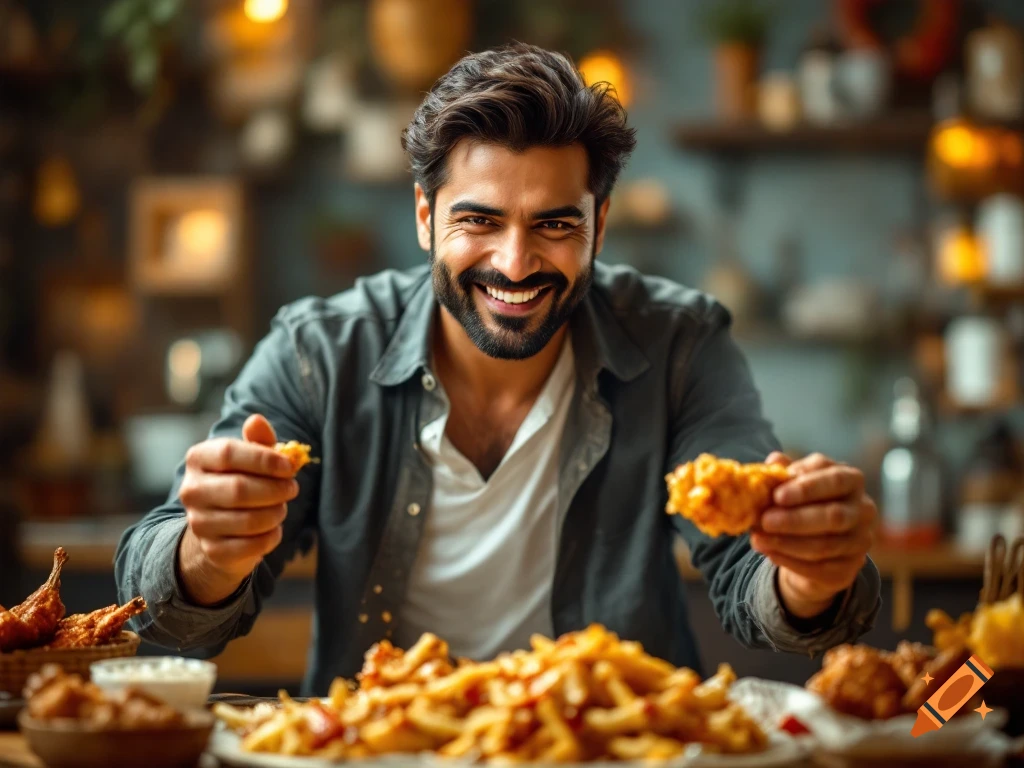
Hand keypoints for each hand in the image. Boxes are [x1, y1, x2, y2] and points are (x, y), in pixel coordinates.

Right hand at [177, 414, 297, 604]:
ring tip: (282, 507)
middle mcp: (191, 490)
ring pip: (247, 520)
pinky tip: (274, 529)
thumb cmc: (242, 479)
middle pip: (239, 489)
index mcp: (199, 458)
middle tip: (293, 489)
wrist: (221, 527)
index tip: (289, 467)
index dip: (264, 460)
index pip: (228, 453)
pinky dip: (271, 537)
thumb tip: (256, 420)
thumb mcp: (251, 456)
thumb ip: (258, 440)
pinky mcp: (212, 550)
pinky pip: (251, 546)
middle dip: (275, 490)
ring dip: (276, 514)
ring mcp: (198, 523)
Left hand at [751, 452, 876, 618]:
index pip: (835, 480)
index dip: (807, 488)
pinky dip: (791, 561)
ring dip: (787, 543)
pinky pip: (820, 568)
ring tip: (758, 540)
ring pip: (825, 545)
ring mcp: (860, 540)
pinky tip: (770, 553)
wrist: (813, 543)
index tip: (777, 495)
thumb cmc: (802, 503)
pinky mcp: (850, 568)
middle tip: (765, 521)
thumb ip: (784, 473)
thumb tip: (774, 461)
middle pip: (834, 516)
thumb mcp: (793, 483)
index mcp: (851, 480)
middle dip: (795, 520)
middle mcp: (863, 509)